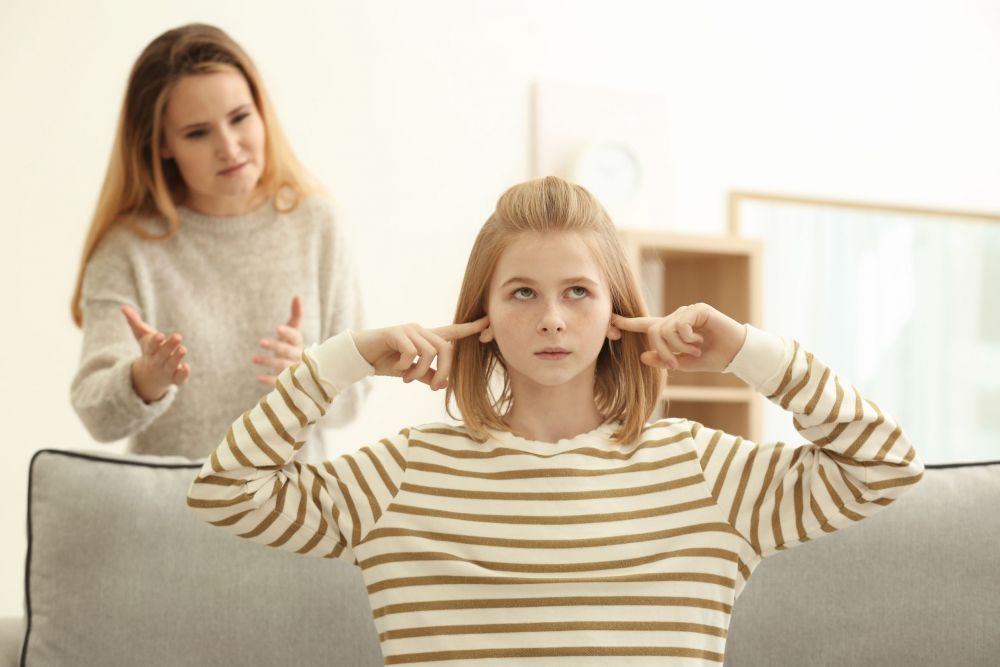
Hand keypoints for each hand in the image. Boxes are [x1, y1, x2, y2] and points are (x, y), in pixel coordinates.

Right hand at [122, 305, 189, 402]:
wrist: (151, 375)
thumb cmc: (150, 349)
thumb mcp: (141, 335)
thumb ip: (134, 322)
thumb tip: (123, 307)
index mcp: (150, 350)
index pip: (151, 346)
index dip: (154, 341)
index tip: (159, 335)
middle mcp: (157, 361)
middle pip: (162, 355)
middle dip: (169, 346)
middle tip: (178, 336)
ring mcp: (166, 370)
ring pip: (171, 365)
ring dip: (177, 358)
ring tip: (183, 349)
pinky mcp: (176, 378)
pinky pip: (179, 378)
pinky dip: (183, 374)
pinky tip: (186, 367)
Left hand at [254, 296, 304, 386]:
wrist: (304, 373)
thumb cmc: (294, 347)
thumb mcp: (294, 332)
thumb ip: (296, 315)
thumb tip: (296, 295)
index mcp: (299, 344)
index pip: (295, 337)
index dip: (288, 333)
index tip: (277, 329)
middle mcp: (299, 357)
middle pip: (288, 351)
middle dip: (275, 346)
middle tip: (261, 341)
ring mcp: (293, 370)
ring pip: (282, 366)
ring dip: (269, 362)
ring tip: (253, 358)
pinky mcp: (288, 382)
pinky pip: (279, 382)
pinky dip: (270, 380)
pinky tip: (258, 377)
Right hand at [350, 316, 489, 390]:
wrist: (360, 355)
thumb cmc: (385, 361)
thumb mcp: (409, 372)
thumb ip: (427, 375)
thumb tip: (445, 384)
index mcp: (425, 338)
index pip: (452, 332)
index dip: (470, 328)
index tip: (488, 323)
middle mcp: (420, 330)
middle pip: (446, 348)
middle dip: (444, 371)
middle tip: (433, 388)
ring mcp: (408, 329)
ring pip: (429, 352)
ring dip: (420, 371)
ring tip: (406, 378)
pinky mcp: (396, 332)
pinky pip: (411, 352)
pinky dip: (406, 365)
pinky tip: (396, 368)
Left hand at [612, 303, 745, 372]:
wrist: (735, 354)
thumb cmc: (711, 358)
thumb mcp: (683, 363)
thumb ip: (663, 359)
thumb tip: (642, 356)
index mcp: (672, 330)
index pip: (646, 325)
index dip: (628, 323)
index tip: (611, 320)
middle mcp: (677, 318)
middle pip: (653, 332)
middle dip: (661, 351)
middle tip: (674, 364)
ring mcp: (687, 312)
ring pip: (666, 329)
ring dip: (678, 347)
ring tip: (694, 351)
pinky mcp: (698, 309)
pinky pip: (681, 324)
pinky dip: (687, 338)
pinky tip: (700, 341)